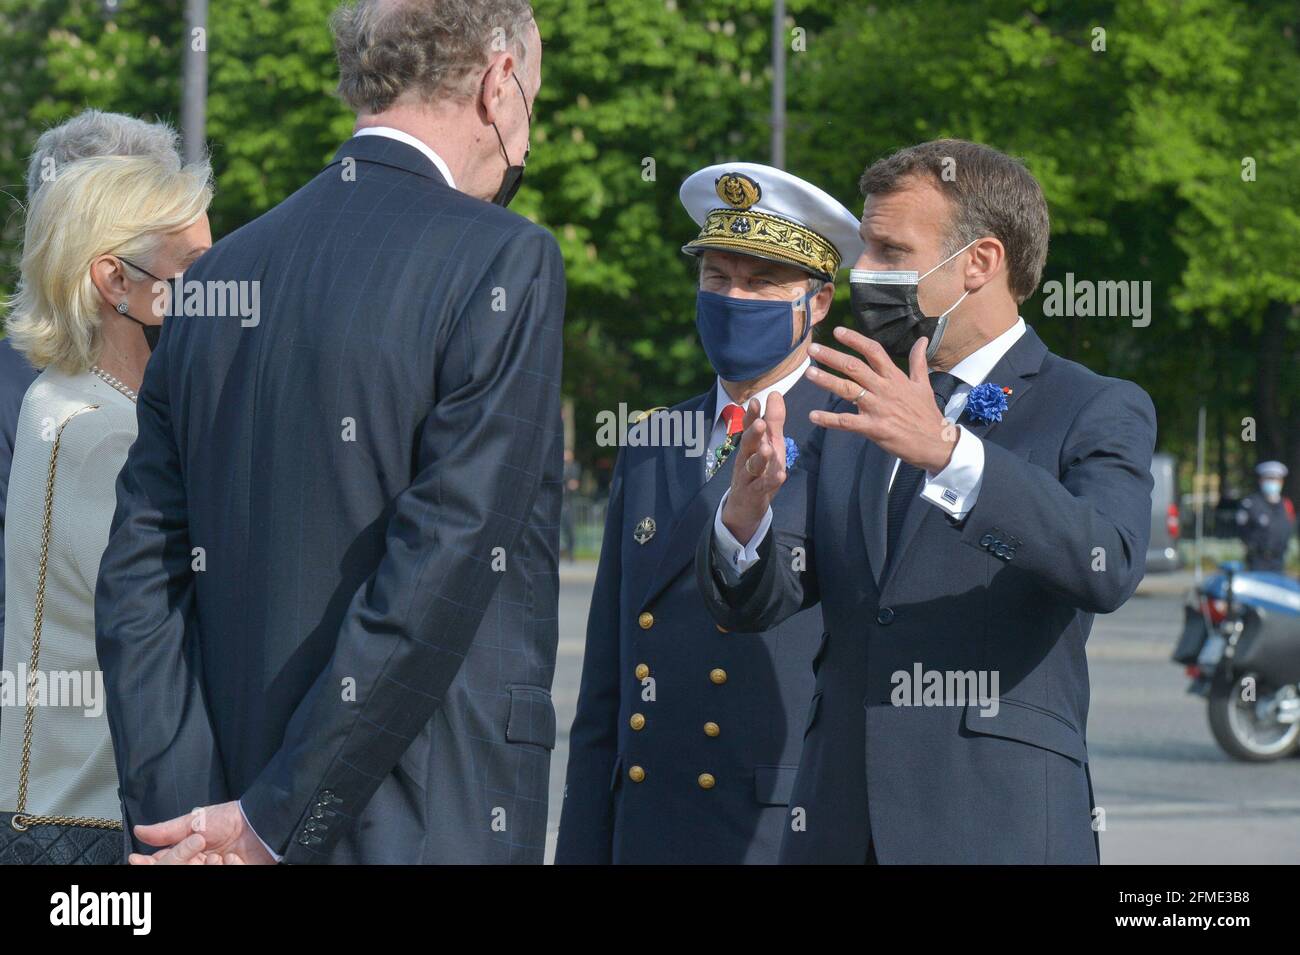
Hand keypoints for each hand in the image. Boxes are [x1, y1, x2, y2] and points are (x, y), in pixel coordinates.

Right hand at [129, 800, 275, 864]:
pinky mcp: (230, 876)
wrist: (261, 823)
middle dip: (180, 861)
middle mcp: (197, 865)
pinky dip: (227, 866)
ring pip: (195, 874)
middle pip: (175, 870)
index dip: (149, 863)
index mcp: (186, 854)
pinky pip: (221, 876)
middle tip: (197, 848)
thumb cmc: (230, 819)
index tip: (138, 859)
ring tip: (217, 854)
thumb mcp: (196, 822)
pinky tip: (233, 857)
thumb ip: (168, 830)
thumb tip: (138, 830)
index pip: (161, 862)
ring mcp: (213, 871)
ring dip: (206, 865)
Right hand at [720, 393, 787, 544]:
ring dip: (759, 458)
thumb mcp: (769, 443)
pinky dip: (770, 481)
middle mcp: (745, 459)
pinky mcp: (754, 494)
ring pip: (751, 466)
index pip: (748, 427)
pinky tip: (780, 475)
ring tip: (766, 449)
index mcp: (749, 445)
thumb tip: (774, 393)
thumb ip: (773, 420)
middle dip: (752, 434)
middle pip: (747, 444)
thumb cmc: (759, 469)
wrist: (744, 506)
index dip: (751, 415)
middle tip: (759, 423)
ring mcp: (748, 477)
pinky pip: (762, 487)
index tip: (755, 401)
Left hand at [806, 330, 957, 472]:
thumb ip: (918, 362)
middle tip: (812, 348)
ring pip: (848, 390)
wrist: (936, 444)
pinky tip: (813, 416)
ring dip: (826, 381)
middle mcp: (884, 389)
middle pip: (854, 367)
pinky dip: (829, 420)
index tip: (837, 331)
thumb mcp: (923, 385)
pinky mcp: (874, 428)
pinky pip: (847, 422)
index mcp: (895, 377)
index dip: (855, 340)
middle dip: (832, 356)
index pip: (873, 351)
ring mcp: (878, 408)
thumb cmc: (927, 414)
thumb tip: (923, 340)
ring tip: (809, 373)